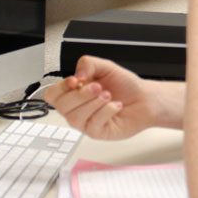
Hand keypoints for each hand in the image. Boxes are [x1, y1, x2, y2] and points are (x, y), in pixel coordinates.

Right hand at [43, 56, 159, 139]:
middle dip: (80, 95)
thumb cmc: (125, 86)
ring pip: (75, 118)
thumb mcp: (106, 67)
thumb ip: (89, 64)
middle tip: (98, 87)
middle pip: (61, 107)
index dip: (60, 88)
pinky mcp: (98, 133)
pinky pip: (93, 125)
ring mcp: (86, 123)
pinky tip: (116, 106)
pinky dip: (106, 112)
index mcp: (74, 93)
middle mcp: (77, 109)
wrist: (145, 98)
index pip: (52, 94)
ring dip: (93, 103)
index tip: (75, 80)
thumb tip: (77, 75)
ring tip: (108, 96)